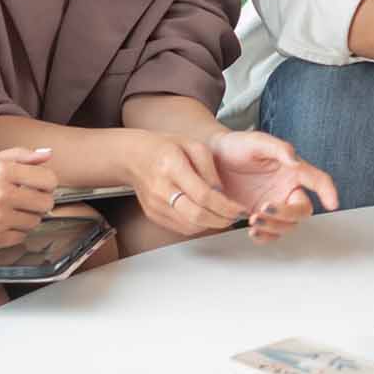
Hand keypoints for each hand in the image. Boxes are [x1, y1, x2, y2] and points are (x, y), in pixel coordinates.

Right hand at [0, 147, 56, 248]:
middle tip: (24, 201)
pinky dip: (14, 232)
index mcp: (3, 172)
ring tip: (7, 212)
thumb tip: (48, 154)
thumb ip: (19, 155)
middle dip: (39, 202)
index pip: (49, 179)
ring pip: (35, 221)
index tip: (38, 186)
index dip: (46, 183)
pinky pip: (21, 237)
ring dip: (26, 218)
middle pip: (46, 203)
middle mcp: (2, 195)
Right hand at [122, 131, 248, 236]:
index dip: (224, 206)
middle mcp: (161, 189)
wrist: (134, 157)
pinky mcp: (153, 215)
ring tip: (225, 217)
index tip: (239, 208)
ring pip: (189, 225)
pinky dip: (198, 226)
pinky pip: (180, 228)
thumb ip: (210, 169)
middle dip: (221, 220)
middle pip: (195, 215)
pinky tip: (208, 217)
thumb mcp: (193, 145)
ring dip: (211, 225)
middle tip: (236, 216)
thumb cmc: (165, 147)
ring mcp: (155, 205)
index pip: (202, 194)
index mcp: (171, 166)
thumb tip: (222, 194)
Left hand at [209, 131, 339, 242]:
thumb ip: (278, 148)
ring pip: (288, 226)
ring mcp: (274, 204)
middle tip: (263, 209)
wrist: (212, 158)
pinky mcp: (259, 216)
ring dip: (274, 228)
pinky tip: (253, 232)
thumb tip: (294, 160)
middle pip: (302, 210)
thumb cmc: (237, 146)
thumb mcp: (257, 141)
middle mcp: (287, 189)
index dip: (328, 192)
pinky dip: (266, 237)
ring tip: (252, 220)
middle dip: (286, 214)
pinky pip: (271, 234)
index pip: (319, 180)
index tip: (333, 204)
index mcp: (293, 170)